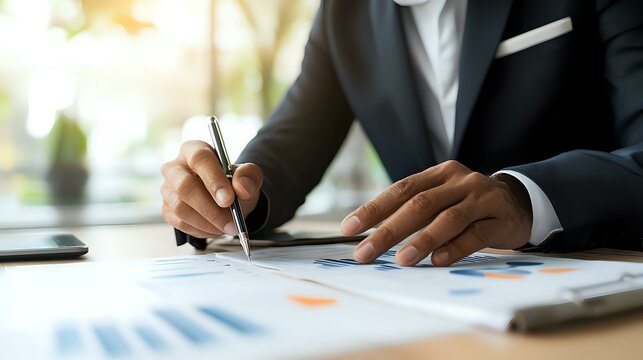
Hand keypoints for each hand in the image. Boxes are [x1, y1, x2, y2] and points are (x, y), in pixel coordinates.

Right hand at [160, 140, 262, 237]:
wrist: (227, 200)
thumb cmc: (233, 183)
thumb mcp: (248, 175)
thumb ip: (249, 176)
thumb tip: (243, 187)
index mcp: (194, 150)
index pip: (200, 159)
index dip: (214, 180)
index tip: (228, 199)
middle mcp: (175, 167)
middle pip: (185, 186)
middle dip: (210, 208)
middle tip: (231, 222)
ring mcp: (168, 189)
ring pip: (181, 208)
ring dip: (208, 222)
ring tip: (228, 226)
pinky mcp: (167, 209)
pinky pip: (180, 223)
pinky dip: (202, 230)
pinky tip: (216, 228)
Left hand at [340, 160, 532, 265]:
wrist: (519, 202)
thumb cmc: (468, 204)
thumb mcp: (442, 197)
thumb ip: (414, 210)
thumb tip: (372, 235)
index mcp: (438, 174)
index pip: (401, 189)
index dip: (374, 209)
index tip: (349, 229)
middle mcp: (459, 181)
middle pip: (420, 204)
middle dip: (389, 230)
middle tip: (365, 252)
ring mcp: (481, 198)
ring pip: (448, 218)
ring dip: (421, 240)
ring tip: (401, 260)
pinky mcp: (500, 218)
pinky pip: (475, 234)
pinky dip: (455, 248)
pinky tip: (437, 261)